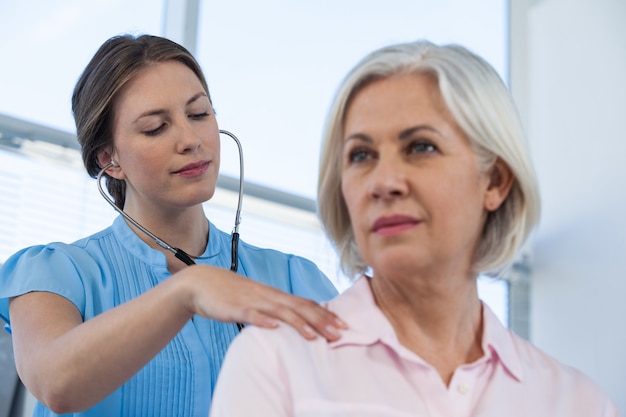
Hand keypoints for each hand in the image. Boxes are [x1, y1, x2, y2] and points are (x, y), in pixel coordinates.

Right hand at [178, 265, 347, 340]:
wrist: (202, 282)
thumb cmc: (232, 294)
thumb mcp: (257, 300)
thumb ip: (275, 308)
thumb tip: (295, 320)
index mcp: (274, 295)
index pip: (305, 303)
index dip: (325, 314)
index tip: (343, 325)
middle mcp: (268, 296)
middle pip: (299, 307)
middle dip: (321, 321)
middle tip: (339, 333)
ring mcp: (253, 301)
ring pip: (280, 312)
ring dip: (298, 324)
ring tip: (314, 336)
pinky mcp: (236, 308)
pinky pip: (251, 315)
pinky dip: (263, 321)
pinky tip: (274, 328)